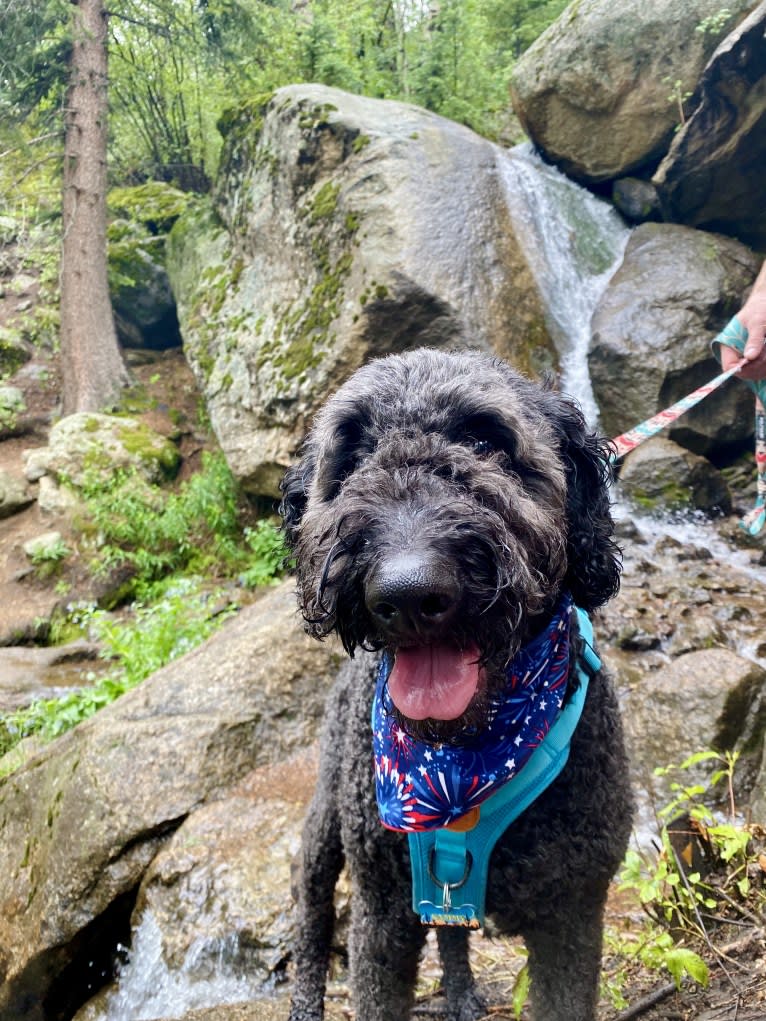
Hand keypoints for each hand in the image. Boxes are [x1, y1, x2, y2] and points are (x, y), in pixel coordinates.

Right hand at [734, 266, 765, 380]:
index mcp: (728, 347)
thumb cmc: (760, 310)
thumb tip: (750, 357)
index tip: (755, 359)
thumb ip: (754, 339)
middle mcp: (737, 355)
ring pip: (756, 373)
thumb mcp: (757, 322)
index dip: (741, 368)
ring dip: (765, 364)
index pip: (729, 367)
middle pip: (744, 373)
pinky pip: (763, 369)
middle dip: (757, 365)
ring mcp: (748, 358)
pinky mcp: (758, 359)